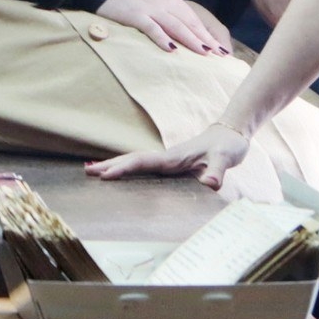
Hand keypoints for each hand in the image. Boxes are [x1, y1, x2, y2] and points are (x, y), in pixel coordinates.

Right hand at [90, 122, 252, 187]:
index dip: (124, 169)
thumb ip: (218, 171)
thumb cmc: (227, 145)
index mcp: (174, 157)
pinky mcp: (171, 164)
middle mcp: (167, 158)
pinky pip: (144, 167)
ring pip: (136, 162)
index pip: (143, 162)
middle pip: (133, 160)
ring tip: (93, 170)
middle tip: (87, 172)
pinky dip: (128, 169)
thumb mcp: (225, 157)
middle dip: (110, 165)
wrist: (231, 133)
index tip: (105, 175)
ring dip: (115, 166)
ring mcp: (168, 160)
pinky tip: (121, 173)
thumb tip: (209, 185)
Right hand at [95, 0, 231, 55]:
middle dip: (205, 39)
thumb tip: (188, 36)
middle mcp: (164, 3)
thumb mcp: (156, 3)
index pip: (194, 19)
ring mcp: (150, 9)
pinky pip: (152, 28)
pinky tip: (171, 49)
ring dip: (190, 39)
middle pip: (189, 23)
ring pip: (175, 25)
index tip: (220, 49)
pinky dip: (162, 38)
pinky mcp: (136, 15)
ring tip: (203, 53)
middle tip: (219, 55)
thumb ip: (171, 15)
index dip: (207, 34)